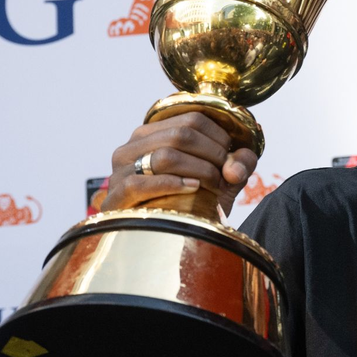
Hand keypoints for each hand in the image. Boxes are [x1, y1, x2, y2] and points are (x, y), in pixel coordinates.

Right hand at [101, 112, 258, 215]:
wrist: (166, 237)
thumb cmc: (193, 202)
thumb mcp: (223, 178)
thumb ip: (240, 163)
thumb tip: (235, 166)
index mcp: (156, 132)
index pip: (193, 119)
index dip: (220, 139)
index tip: (230, 161)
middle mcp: (134, 144)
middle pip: (182, 134)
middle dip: (213, 156)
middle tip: (224, 177)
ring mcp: (122, 169)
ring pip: (165, 155)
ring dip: (199, 171)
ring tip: (213, 186)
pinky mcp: (117, 194)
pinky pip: (141, 183)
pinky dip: (172, 184)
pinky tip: (192, 189)